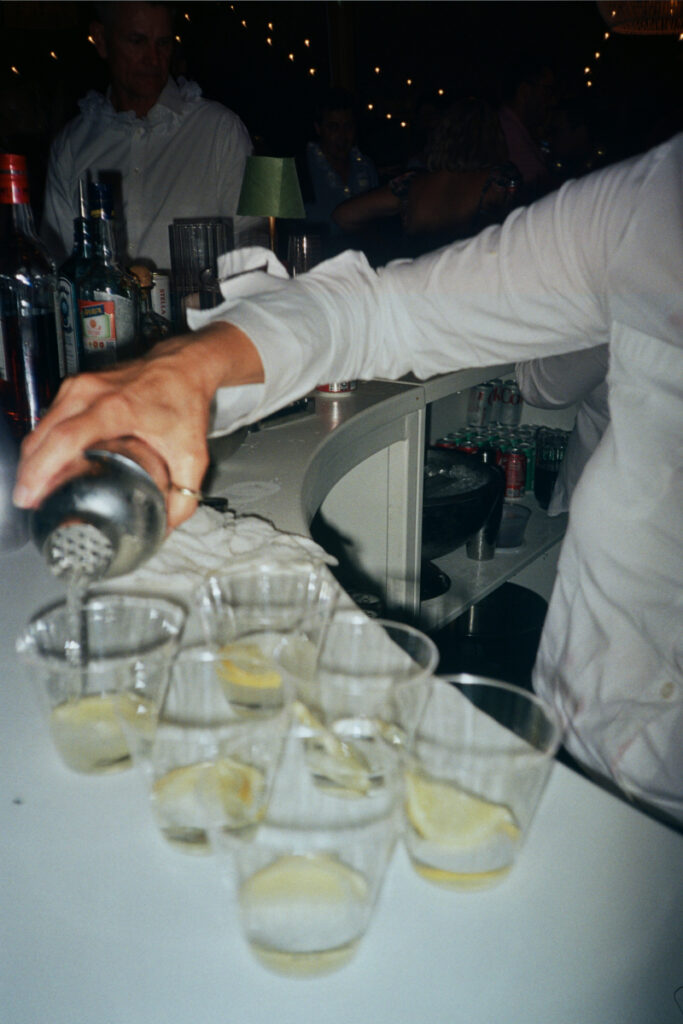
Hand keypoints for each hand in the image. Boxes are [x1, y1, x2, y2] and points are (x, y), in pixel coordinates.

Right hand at [13, 324, 263, 530]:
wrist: (184, 365)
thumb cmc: (185, 401)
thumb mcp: (192, 454)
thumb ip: (184, 495)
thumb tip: (168, 526)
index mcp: (118, 408)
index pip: (67, 438)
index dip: (43, 469)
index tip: (32, 494)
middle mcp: (92, 392)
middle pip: (44, 434)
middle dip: (30, 472)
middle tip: (29, 501)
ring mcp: (81, 386)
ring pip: (42, 425)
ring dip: (33, 458)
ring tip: (34, 488)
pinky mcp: (77, 386)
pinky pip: (49, 416)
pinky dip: (43, 441)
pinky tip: (45, 462)